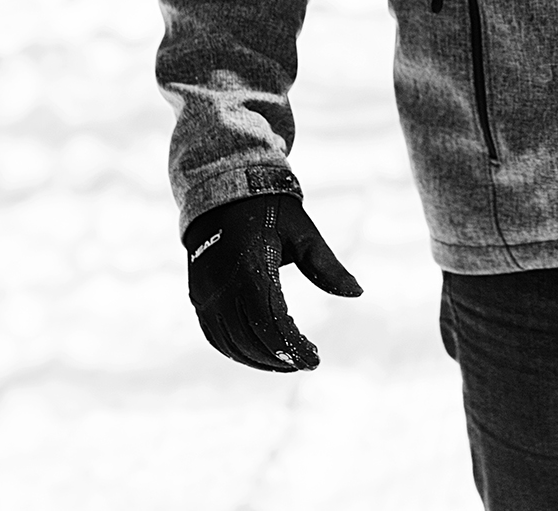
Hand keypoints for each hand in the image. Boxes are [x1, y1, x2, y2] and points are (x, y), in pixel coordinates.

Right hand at [183, 193, 363, 371]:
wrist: (224, 194)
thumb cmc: (271, 211)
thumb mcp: (304, 233)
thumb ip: (327, 266)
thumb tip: (358, 292)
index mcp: (251, 268)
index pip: (272, 323)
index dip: (293, 348)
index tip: (315, 360)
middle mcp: (223, 285)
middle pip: (251, 339)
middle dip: (279, 358)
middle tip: (305, 364)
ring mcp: (206, 293)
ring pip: (230, 343)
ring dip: (258, 359)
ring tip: (287, 363)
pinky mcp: (199, 296)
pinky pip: (214, 335)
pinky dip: (236, 351)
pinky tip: (258, 355)